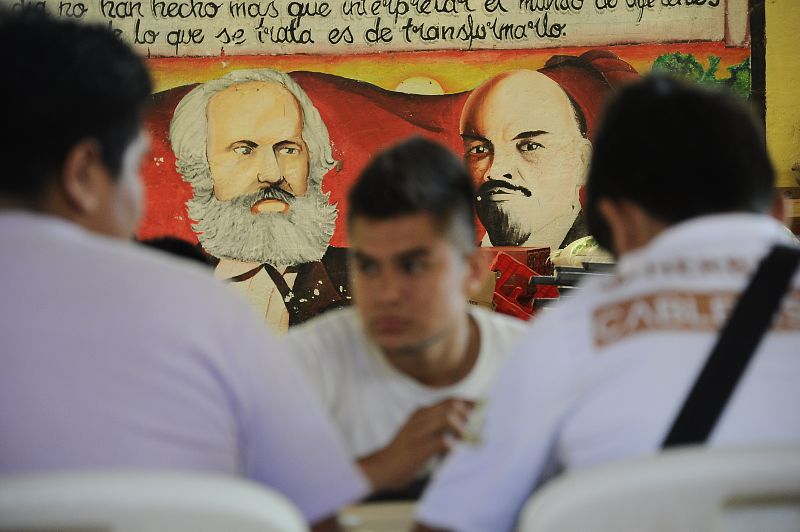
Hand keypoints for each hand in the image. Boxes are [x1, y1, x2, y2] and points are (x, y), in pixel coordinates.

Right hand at [358, 398, 474, 492]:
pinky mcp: (420, 447)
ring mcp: (420, 431)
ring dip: (464, 428)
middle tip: (479, 428)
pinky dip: (454, 446)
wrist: (382, 467)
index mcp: (422, 412)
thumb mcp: (419, 432)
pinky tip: (457, 453)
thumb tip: (464, 429)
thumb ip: (437, 427)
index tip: (483, 409)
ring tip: (469, 440)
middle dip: (470, 415)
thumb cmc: (404, 452)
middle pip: (453, 404)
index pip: (451, 400)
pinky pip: (443, 441)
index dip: (470, 403)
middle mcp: (422, 417)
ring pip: (449, 417)